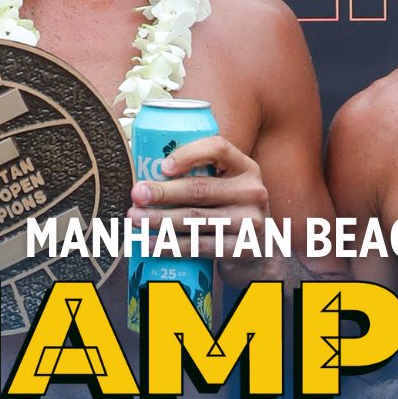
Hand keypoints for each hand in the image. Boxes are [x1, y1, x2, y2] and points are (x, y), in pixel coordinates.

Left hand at [127, 135, 271, 272]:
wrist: (261, 250)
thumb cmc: (231, 209)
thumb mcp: (228, 185)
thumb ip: (202, 173)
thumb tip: (145, 165)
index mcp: (246, 167)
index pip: (218, 148)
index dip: (188, 154)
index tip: (162, 166)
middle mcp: (252, 191)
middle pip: (200, 188)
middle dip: (163, 192)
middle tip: (136, 195)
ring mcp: (250, 221)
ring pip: (195, 219)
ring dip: (160, 219)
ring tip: (135, 218)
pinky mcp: (242, 249)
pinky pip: (199, 246)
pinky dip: (171, 245)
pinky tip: (150, 243)